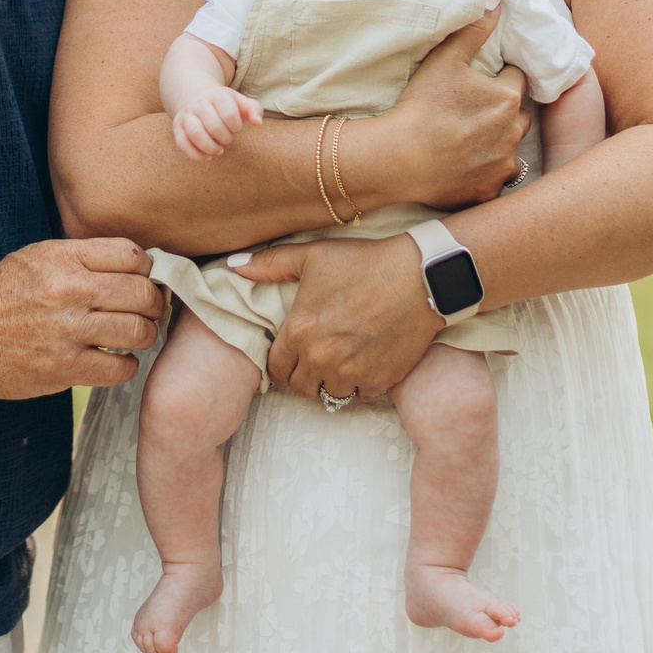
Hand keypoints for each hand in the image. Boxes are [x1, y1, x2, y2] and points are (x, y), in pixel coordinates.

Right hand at [0, 238, 163, 397]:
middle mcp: (68, 290)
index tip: (143, 280)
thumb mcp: (37, 257)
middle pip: (143, 293)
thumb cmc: (0, 295)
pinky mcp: (64, 367)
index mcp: (63, 257)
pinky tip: (114, 360)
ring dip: (143, 335)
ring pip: (139, 331)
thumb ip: (83, 258)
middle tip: (146, 311)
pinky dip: (126, 366)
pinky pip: (121, 368)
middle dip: (152, 303)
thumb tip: (139, 265)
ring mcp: (67, 331)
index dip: (147, 269)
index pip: (133, 255)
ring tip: (132, 336)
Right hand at [173, 88, 265, 158]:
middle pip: (214, 126)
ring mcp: (187, 115)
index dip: (236, 127)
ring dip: (210, 147)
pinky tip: (207, 157)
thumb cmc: (225, 105)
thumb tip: (258, 123)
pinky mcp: (178, 127)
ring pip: (195, 133)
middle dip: (225, 138)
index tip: (236, 128)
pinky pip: (182, 143)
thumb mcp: (240, 102)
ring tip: (218, 150)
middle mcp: (200, 103)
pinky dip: (195, 155)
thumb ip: (253, 109)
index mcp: (218, 95)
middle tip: (228, 139)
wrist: (197, 97)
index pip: (229, 114)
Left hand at [237, 236, 440, 402]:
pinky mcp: (380, 380)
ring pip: (331, 394)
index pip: (276, 369)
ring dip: (334, 382)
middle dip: (306, 376)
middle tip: (318, 359)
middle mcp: (321, 358)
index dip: (283, 363)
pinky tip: (368, 361)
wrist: (419, 277)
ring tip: (344, 360)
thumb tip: (234, 264)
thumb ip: (270, 264)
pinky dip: (363, 384)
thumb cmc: (365, 263)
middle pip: (301, 388)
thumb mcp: (313, 256)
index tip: (294, 354)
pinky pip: (362, 395)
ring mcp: (351, 374)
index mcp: (299, 331)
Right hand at [356, 7, 528, 209]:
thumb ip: (474, 31)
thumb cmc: (421, 106)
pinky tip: (461, 166)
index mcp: (507, 97)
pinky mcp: (490, 190)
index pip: (516, 77)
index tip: (476, 85)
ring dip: (496, 142)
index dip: (497, 78)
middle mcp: (514, 132)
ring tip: (465, 140)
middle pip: (518, 114)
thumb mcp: (445, 60)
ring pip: (509, 147)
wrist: (398, 158)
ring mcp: (503, 165)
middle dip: (501, 111)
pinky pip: (494, 178)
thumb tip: (498, 5)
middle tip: (469, 112)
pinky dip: (483, 172)